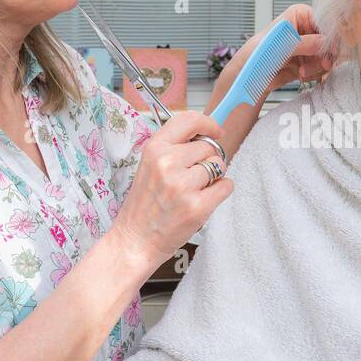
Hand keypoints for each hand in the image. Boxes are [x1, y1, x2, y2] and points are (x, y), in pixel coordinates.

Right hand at [106, 110, 231, 272]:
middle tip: (193, 177)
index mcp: (154, 148)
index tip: (217, 131)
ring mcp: (182, 185)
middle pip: (209, 147)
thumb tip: (208, 135)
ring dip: (214, 177)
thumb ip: (174, 148)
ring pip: (219, 166)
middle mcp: (167, 163)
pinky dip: (221, 191)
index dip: (208, 123)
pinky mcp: (197, 206)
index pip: (189, 120)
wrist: (135, 239)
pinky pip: (226, 186)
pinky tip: (204, 199)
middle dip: (208, 160)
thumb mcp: (150, 166)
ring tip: (194, 190)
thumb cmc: (145, 204)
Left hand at [226, 4, 334, 96]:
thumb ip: (304, 43)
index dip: (330, 35)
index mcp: (300, 14)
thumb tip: (325, 42)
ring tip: (302, 71)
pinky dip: (314, 74)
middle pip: (330, 40)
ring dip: (318, 66)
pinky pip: (322, 67)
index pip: (325, 20)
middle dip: (325, 54)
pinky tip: (301, 75)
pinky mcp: (308, 62)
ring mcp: (308, 46)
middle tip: (321, 64)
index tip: (331, 49)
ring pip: (328, 55)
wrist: (249, 77)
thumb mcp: (280, 46)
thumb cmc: (257, 55)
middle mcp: (306, 29)